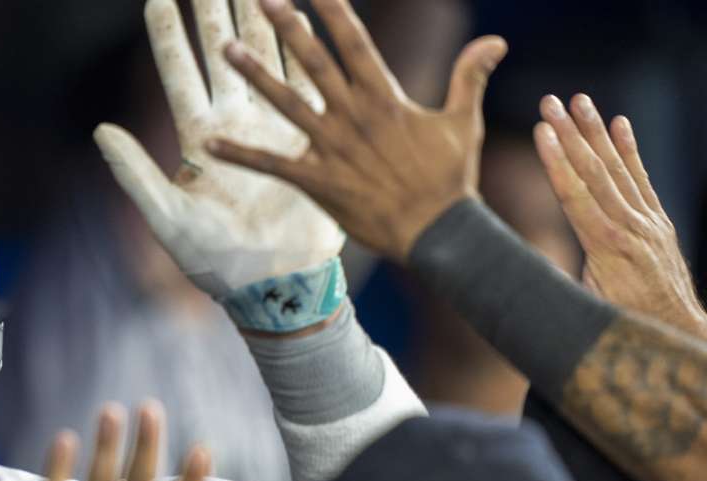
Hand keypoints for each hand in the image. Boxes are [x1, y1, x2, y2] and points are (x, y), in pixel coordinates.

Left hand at [94, 0, 344, 295]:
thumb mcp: (166, 216)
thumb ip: (134, 172)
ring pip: (265, 56)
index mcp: (198, 135)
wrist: (272, 284)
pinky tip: (305, 19)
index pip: (178, 70)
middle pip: (220, 50)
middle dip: (214, 6)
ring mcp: (272, 126)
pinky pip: (305, 85)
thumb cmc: (214, 260)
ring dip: (261, 17)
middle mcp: (233, 122)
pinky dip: (305, 52)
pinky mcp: (306, 140)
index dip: (167, 33)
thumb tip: (100, 129)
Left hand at [207, 0, 506, 262]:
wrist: (438, 232)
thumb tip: (496, 40)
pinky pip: (273, 164)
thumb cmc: (450, 179)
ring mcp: (334, 147)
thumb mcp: (461, 122)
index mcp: (384, 97)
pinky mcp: (319, 180)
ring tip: (226, 50)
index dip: (334, 12)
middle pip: (314, 62)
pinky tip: (210, 143)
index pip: (354, 43)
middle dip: (288, 27)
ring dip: (256, 75)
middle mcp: (354, 115)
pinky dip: (241, 155)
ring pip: (287, 103)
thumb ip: (469, 76)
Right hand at [533, 94, 706, 354]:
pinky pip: (641, 179)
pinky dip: (630, 150)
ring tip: (579, 100)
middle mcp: (630, 228)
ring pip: (617, 169)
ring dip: (595, 132)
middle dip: (570, 134)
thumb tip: (512, 271)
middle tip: (550, 102)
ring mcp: (647, 222)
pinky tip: (620, 124)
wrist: (677, 331)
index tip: (542, 131)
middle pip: (594, 172)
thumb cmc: (621, 326)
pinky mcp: (657, 222)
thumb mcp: (584, 309)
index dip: (556, 162)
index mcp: (606, 248)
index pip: (575, 196)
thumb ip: (556, 282)